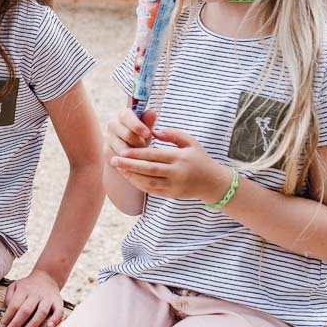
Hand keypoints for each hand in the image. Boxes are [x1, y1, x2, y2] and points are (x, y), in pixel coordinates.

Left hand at [0, 270, 66, 326]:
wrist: (47, 277)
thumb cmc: (28, 286)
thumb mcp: (15, 286)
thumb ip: (9, 296)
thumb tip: (7, 310)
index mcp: (23, 290)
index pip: (14, 305)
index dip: (7, 317)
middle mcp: (36, 294)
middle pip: (25, 310)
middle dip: (16, 323)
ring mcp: (47, 298)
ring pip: (41, 311)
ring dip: (33, 323)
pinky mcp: (58, 301)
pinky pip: (58, 311)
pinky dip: (55, 319)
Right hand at [105, 107, 155, 157]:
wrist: (128, 155)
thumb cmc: (140, 138)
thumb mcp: (146, 131)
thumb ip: (148, 123)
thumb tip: (151, 112)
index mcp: (123, 115)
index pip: (126, 115)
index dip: (137, 125)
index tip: (147, 134)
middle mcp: (112, 123)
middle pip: (124, 132)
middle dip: (136, 140)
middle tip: (144, 145)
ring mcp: (108, 137)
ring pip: (122, 146)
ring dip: (133, 151)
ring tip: (139, 153)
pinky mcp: (106, 150)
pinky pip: (118, 156)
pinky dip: (128, 159)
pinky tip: (132, 160)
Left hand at [108, 126, 232, 202]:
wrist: (213, 182)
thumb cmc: (199, 158)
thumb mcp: (190, 142)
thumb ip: (173, 134)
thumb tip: (154, 131)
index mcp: (181, 158)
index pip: (155, 156)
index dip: (137, 154)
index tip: (123, 151)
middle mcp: (177, 173)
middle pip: (149, 170)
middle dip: (129, 165)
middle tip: (113, 160)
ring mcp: (174, 186)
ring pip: (148, 182)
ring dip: (131, 176)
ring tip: (118, 168)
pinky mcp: (172, 194)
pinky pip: (152, 190)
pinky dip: (139, 185)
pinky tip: (129, 177)